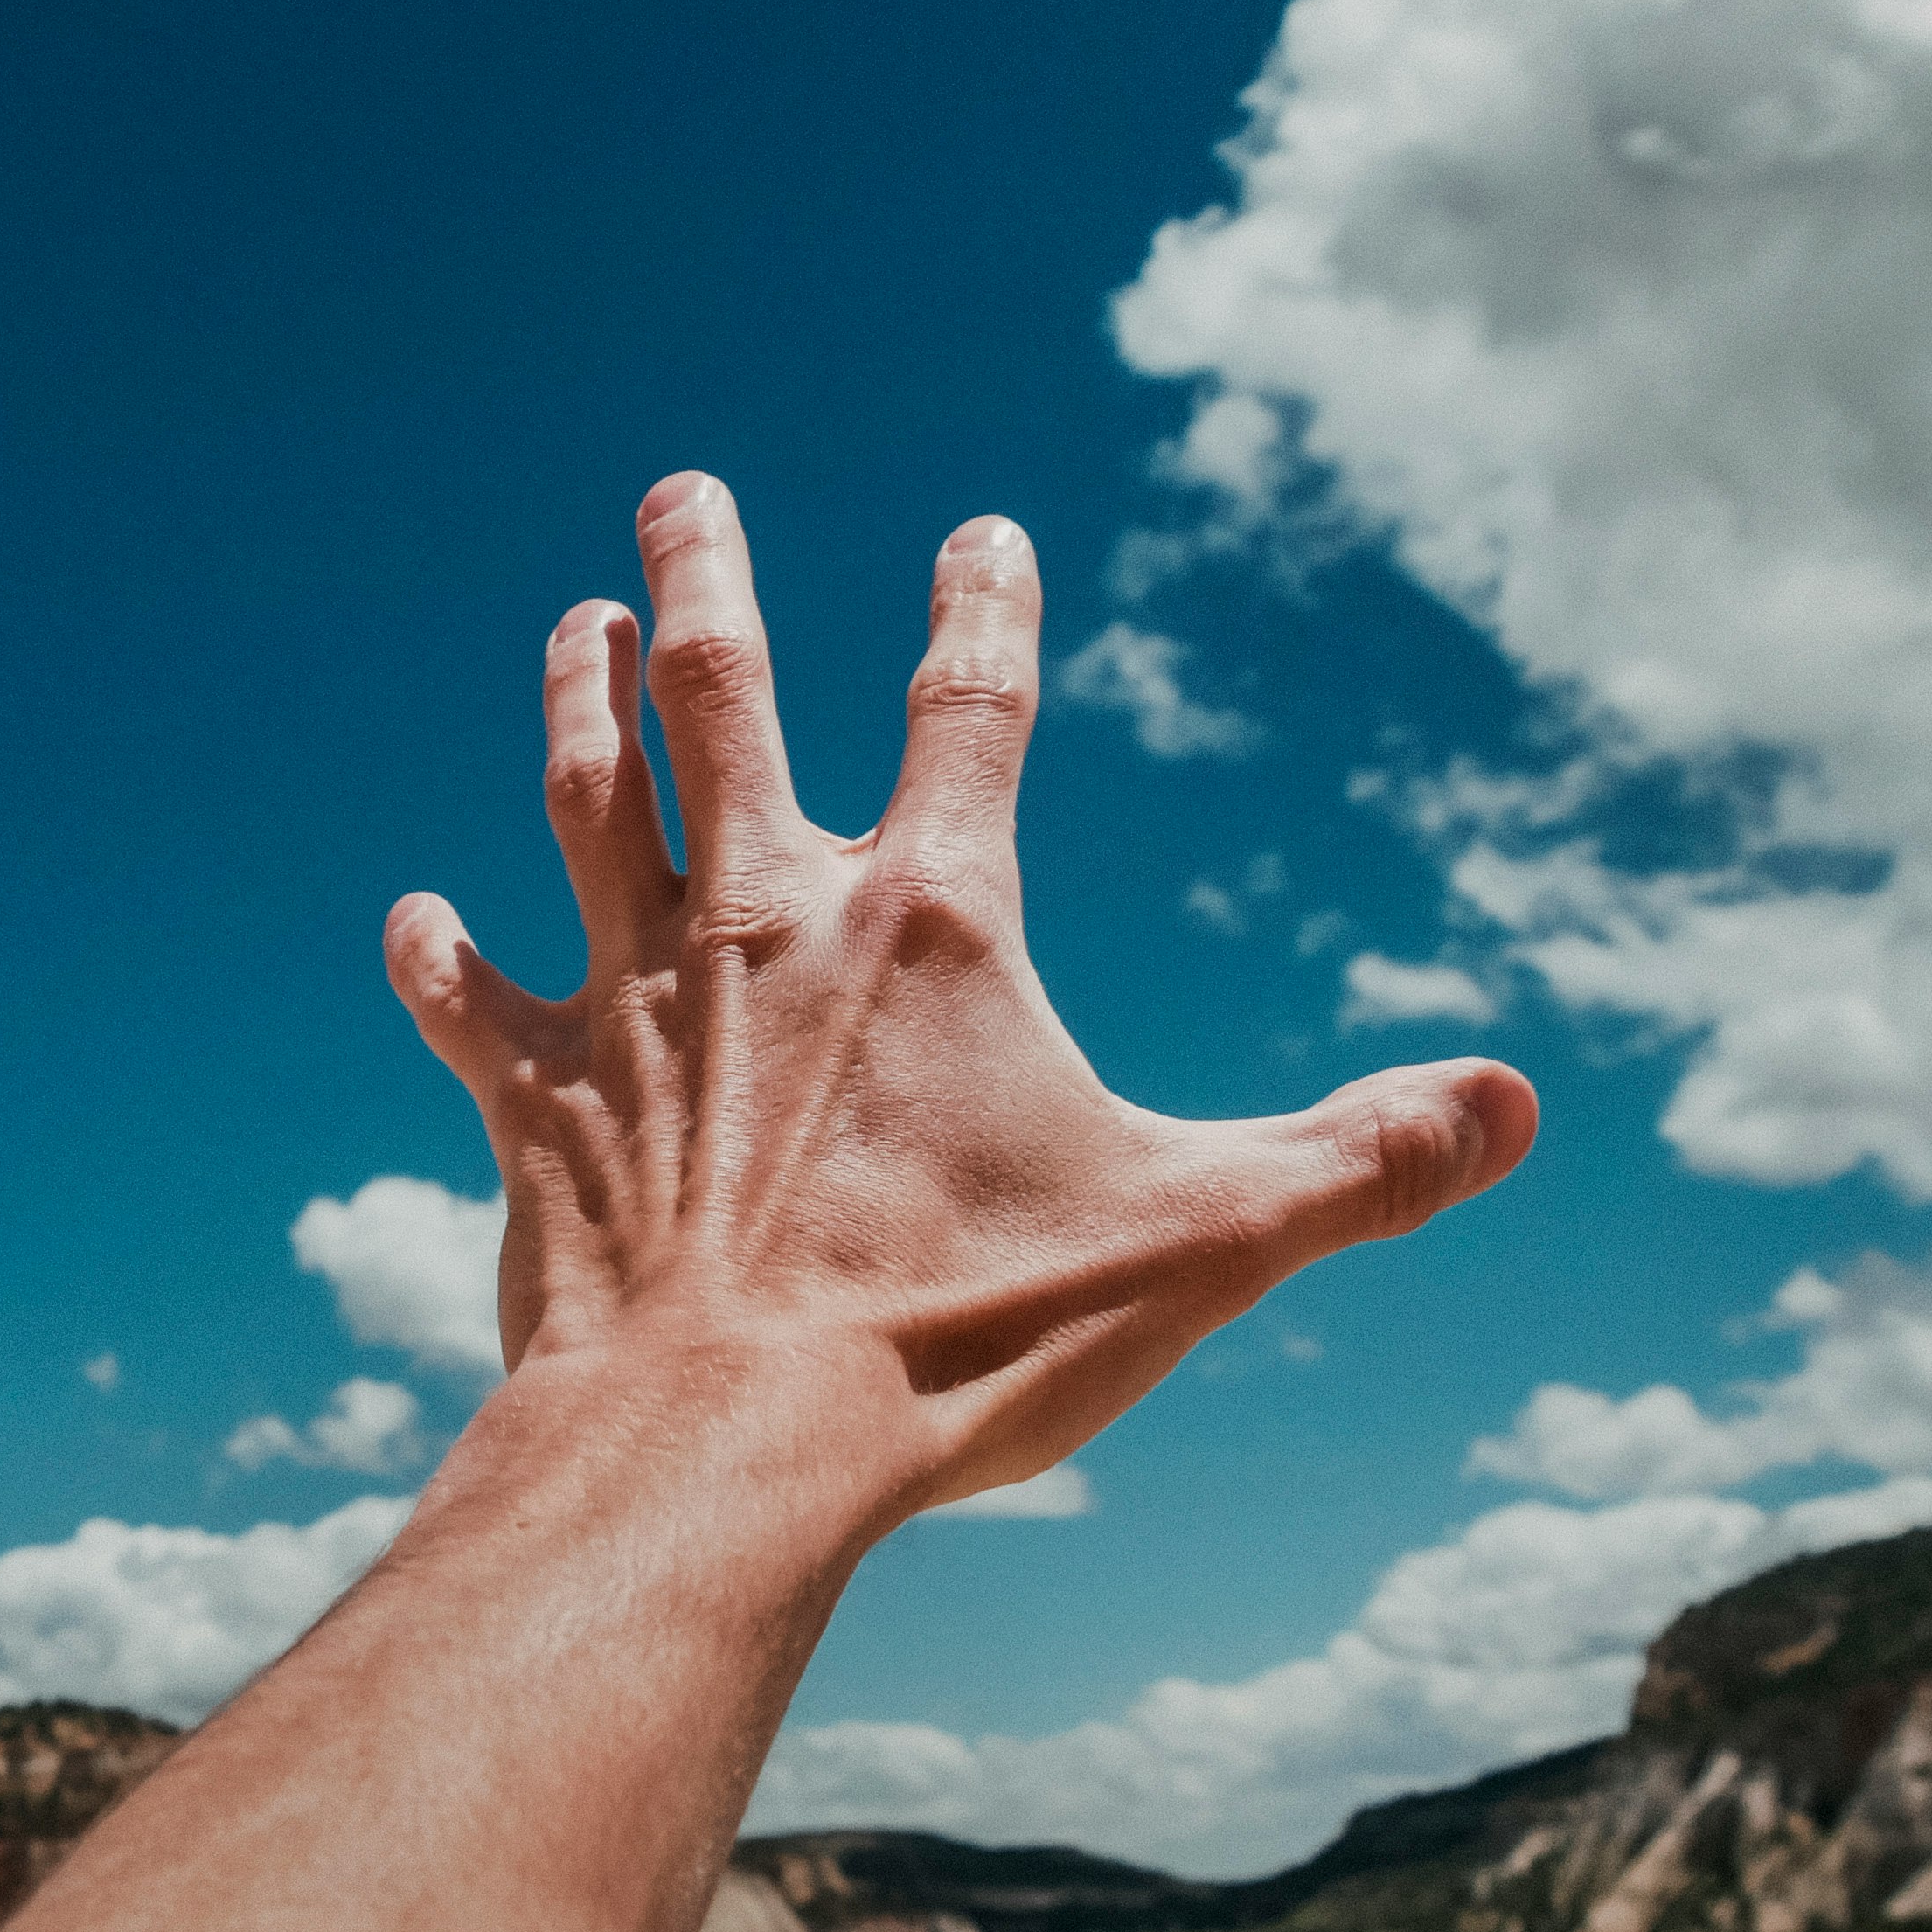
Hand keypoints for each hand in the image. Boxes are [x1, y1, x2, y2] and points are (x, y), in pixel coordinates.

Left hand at [386, 475, 1533, 1524]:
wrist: (726, 1441)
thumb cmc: (961, 1338)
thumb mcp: (1205, 1244)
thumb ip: (1361, 1163)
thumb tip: (1520, 1107)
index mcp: (927, 925)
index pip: (971, 712)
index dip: (980, 613)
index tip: (979, 534)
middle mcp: (761, 921)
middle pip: (720, 698)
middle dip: (703, 580)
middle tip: (679, 490)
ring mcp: (633, 1000)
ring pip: (585, 803)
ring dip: (573, 705)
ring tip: (567, 623)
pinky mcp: (536, 1100)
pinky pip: (468, 1006)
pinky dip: (436, 960)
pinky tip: (411, 917)